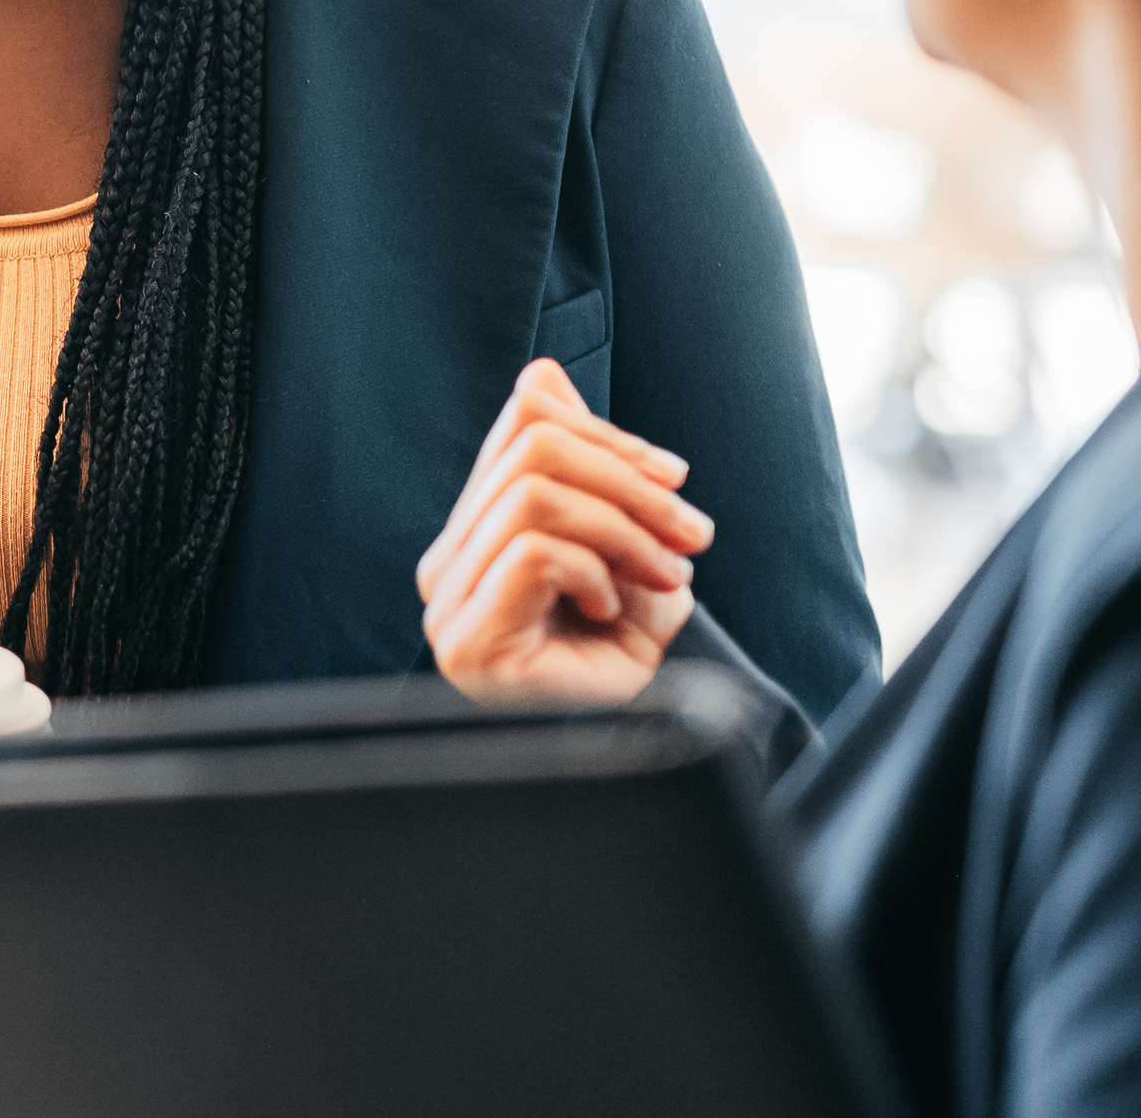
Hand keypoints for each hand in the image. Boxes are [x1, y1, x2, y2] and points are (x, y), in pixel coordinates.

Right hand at [417, 357, 715, 706]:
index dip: (606, 432)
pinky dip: (597, 570)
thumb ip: (589, 479)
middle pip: (533, 448)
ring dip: (626, 526)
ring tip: (667, 575)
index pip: (521, 425)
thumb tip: (546, 377)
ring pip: (535, 494)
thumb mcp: (619, 558)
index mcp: (478, 533)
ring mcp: (450, 600)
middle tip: (691, 532)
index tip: (674, 479)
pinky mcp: (469, 639)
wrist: (618, 763)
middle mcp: (449, 561)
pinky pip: (537, 552)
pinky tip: (613, 613)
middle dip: (630, 478)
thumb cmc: (615, 674)